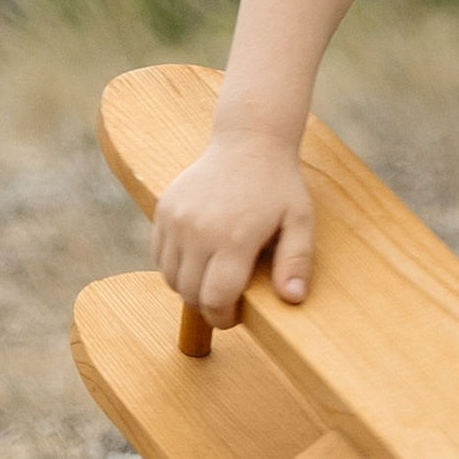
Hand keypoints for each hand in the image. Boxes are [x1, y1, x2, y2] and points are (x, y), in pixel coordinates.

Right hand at [153, 128, 316, 323]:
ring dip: (189, 286)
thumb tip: (293, 298)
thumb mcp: (299, 221)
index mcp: (233, 237)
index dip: (224, 317)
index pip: (215, 299)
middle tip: (227, 297)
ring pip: (170, 277)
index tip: (235, 314)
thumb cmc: (278, 185)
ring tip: (213, 276)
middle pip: (190, 293)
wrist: (248, 141)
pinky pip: (159, 255)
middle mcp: (198, 229)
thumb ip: (296, 262)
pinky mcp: (164, 209)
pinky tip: (197, 258)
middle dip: (208, 305)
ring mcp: (176, 219)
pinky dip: (174, 266)